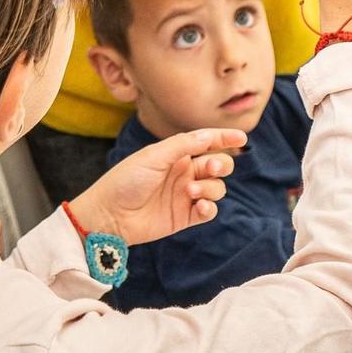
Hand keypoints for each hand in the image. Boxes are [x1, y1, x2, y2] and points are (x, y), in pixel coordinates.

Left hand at [68, 127, 245, 244]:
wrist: (109, 215)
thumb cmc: (126, 180)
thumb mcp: (153, 156)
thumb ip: (183, 145)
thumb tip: (209, 135)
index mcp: (175, 154)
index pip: (206, 142)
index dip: (224, 138)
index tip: (242, 138)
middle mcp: (183, 173)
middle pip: (217, 165)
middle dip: (222, 165)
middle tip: (212, 168)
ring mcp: (185, 196)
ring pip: (216, 188)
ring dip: (211, 187)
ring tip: (191, 190)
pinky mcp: (184, 217)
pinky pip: (209, 211)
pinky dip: (209, 207)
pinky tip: (199, 206)